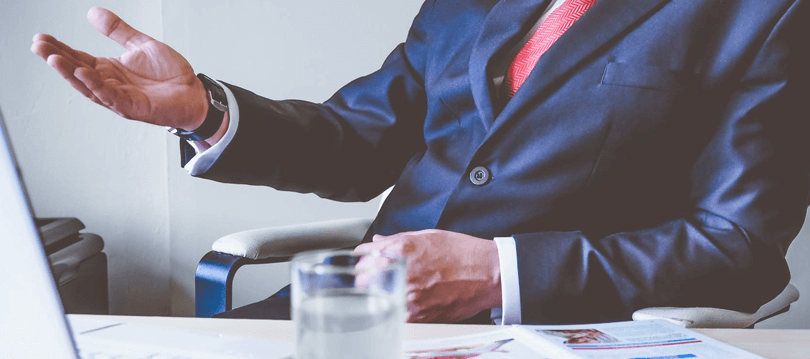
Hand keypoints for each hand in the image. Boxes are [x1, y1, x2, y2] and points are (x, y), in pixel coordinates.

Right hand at [31, 8, 207, 128]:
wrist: (195, 92)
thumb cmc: (171, 74)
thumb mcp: (141, 45)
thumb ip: (118, 31)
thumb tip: (93, 12)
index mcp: (110, 70)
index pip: (78, 58)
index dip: (60, 49)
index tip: (41, 38)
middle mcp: (110, 85)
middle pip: (78, 72)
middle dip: (57, 60)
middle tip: (38, 46)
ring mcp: (120, 98)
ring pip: (89, 86)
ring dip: (70, 73)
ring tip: (53, 59)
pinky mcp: (134, 107)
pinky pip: (111, 96)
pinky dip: (96, 85)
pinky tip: (84, 73)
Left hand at [355, 229, 501, 322]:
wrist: (488, 274)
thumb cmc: (463, 253)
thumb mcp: (428, 236)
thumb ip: (397, 239)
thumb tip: (378, 241)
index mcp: (402, 249)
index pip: (364, 256)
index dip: (363, 259)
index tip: (364, 262)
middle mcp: (402, 272)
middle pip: (363, 280)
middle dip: (365, 278)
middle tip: (373, 278)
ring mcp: (409, 296)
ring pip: (377, 300)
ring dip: (379, 295)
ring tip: (393, 290)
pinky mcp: (418, 315)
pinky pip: (395, 314)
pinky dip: (396, 309)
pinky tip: (405, 302)